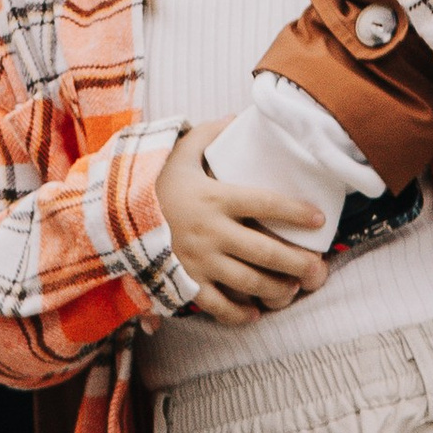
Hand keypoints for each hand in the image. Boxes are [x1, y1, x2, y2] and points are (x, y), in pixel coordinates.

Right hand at [154, 131, 330, 327]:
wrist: (113, 215)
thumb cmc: (155, 183)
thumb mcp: (179, 153)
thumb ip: (207, 134)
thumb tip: (235, 117)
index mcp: (214, 198)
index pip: (264, 203)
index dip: (295, 211)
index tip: (319, 218)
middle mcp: (211, 231)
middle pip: (264, 251)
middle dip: (298, 262)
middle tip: (319, 269)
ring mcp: (199, 260)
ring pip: (248, 282)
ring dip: (277, 290)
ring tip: (293, 289)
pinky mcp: (186, 281)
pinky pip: (217, 305)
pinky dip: (239, 314)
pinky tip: (255, 313)